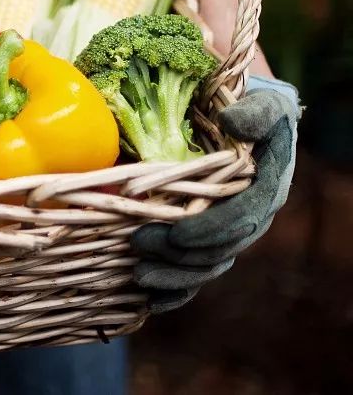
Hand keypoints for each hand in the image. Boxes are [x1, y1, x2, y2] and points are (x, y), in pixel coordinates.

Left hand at [131, 76, 300, 311]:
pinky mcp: (208, 239)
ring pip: (206, 265)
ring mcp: (229, 231)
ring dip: (174, 275)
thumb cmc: (249, 108)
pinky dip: (175, 290)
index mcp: (265, 188)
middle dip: (180, 254)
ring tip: (138, 275)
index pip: (241, 218)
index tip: (178, 235)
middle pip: (220, 248)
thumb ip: (256, 111)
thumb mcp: (260, 103)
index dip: (210, 229)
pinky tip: (149, 300)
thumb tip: (233, 122)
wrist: (241, 117)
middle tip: (140, 245)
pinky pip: (195, 272)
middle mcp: (251, 216)